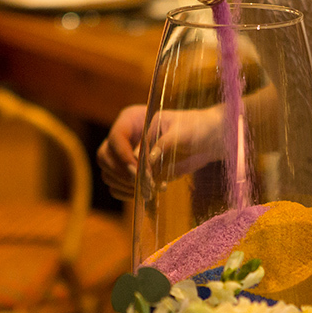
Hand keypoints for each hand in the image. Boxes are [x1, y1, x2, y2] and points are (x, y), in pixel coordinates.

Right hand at [97, 103, 223, 199]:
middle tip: (144, 184)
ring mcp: (126, 155)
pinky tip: (151, 192)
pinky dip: (128, 193)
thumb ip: (163, 144)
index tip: (138, 172)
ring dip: (125, 186)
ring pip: (108, 173)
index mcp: (132, 119)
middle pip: (105, 157)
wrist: (206, 139)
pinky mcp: (133, 172)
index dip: (122, 156)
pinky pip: (118, 186)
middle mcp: (125, 137)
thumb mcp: (182, 133)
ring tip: (150, 189)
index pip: (116, 138)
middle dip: (122, 174)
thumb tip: (142, 162)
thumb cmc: (195, 128)